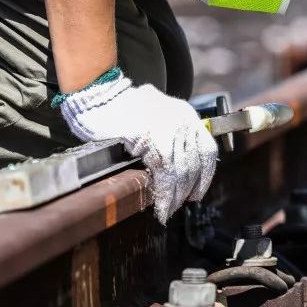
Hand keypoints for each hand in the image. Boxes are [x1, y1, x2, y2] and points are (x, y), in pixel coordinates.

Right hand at [59, 69, 217, 222]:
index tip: (198, 191)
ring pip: (182, 171)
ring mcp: (170, 131)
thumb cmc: (122, 108)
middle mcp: (183, 122)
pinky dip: (164, 193)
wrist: (100, 97)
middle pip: (195, 163)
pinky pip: (165, 173)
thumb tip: (175, 165)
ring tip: (169, 209)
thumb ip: (170, 134)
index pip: (207, 150)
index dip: (205, 175)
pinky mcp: (152, 141)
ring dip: (177, 195)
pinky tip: (161, 205)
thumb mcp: (156, 115)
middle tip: (181, 204)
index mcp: (186, 114)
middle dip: (190, 188)